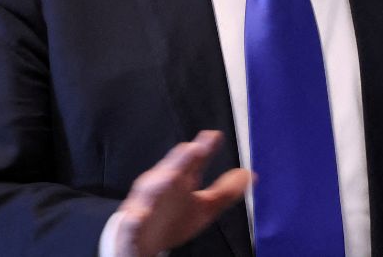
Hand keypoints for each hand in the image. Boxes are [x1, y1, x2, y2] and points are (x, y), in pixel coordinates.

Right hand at [115, 130, 251, 256]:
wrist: (142, 244)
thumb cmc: (172, 220)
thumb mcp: (204, 207)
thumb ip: (226, 191)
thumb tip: (251, 175)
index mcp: (179, 180)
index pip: (192, 161)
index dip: (203, 148)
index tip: (214, 136)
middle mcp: (161, 187)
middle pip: (171, 169)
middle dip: (181, 159)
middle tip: (194, 148)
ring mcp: (144, 205)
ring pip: (149, 191)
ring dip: (158, 182)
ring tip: (171, 174)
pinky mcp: (131, 226)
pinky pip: (131, 223)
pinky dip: (134, 219)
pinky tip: (137, 217)